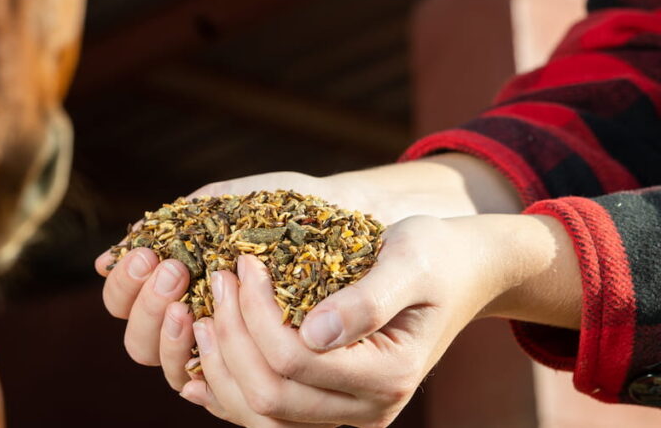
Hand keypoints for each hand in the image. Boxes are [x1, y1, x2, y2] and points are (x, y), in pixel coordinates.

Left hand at [94, 155, 522, 395]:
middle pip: (268, 395)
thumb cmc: (434, 254)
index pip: (294, 360)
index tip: (243, 261)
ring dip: (222, 364)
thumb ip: (368, 298)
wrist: (460, 272)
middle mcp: (367, 409)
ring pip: (258, 415)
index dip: (255, 313)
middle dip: (232, 335)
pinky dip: (228, 384)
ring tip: (206, 310)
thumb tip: (315, 332)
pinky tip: (209, 345)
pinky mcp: (328, 406)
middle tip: (219, 280)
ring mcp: (346, 415)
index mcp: (388, 374)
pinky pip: (264, 413)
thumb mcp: (410, 260)